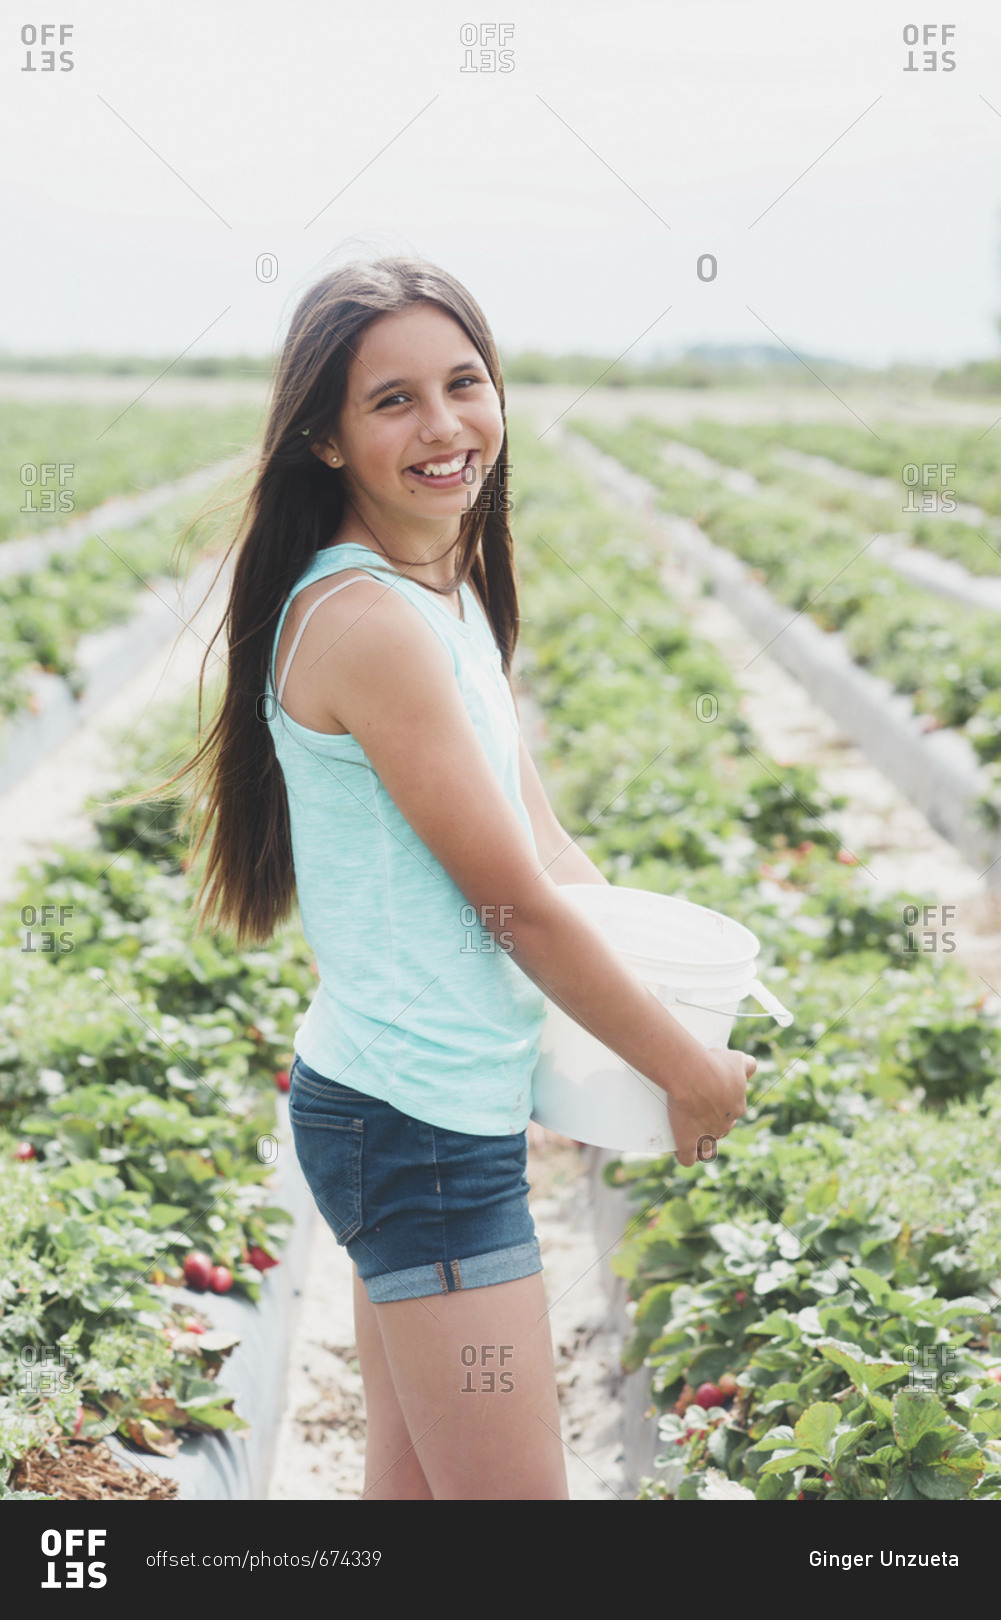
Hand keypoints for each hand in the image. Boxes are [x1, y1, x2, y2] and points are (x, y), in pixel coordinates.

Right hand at [665, 1046, 755, 1167]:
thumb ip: (747, 1064)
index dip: (721, 1108)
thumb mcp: (736, 1059)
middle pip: (720, 1130)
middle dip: (711, 1125)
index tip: (709, 1099)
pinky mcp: (688, 1142)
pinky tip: (677, 1148)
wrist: (693, 1075)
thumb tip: (751, 1067)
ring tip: (690, 1135)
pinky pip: (687, 1159)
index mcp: (736, 1107)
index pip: (732, 1113)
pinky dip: (683, 1155)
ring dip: (701, 1146)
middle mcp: (724, 1125)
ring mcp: (706, 1136)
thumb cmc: (713, 1065)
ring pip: (707, 1149)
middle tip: (696, 1110)